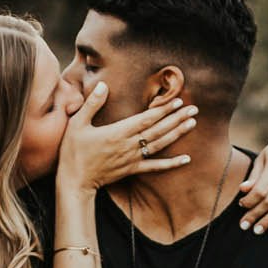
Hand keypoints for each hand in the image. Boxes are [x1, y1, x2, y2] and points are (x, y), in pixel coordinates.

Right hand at [58, 83, 197, 194]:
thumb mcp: (77, 124)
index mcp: (117, 132)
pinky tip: (186, 159)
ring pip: (160, 144)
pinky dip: (172, 164)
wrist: (74, 181)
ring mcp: (132, 158)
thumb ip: (92, 104)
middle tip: (194, 109)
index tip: (177, 101)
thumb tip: (104, 85)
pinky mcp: (132, 169)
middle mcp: (128, 145)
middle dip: (177, 118)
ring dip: (177, 134)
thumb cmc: (73, 151)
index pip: (146, 119)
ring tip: (192, 123)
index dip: (163, 110)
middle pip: (158, 130)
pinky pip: (155, 167)